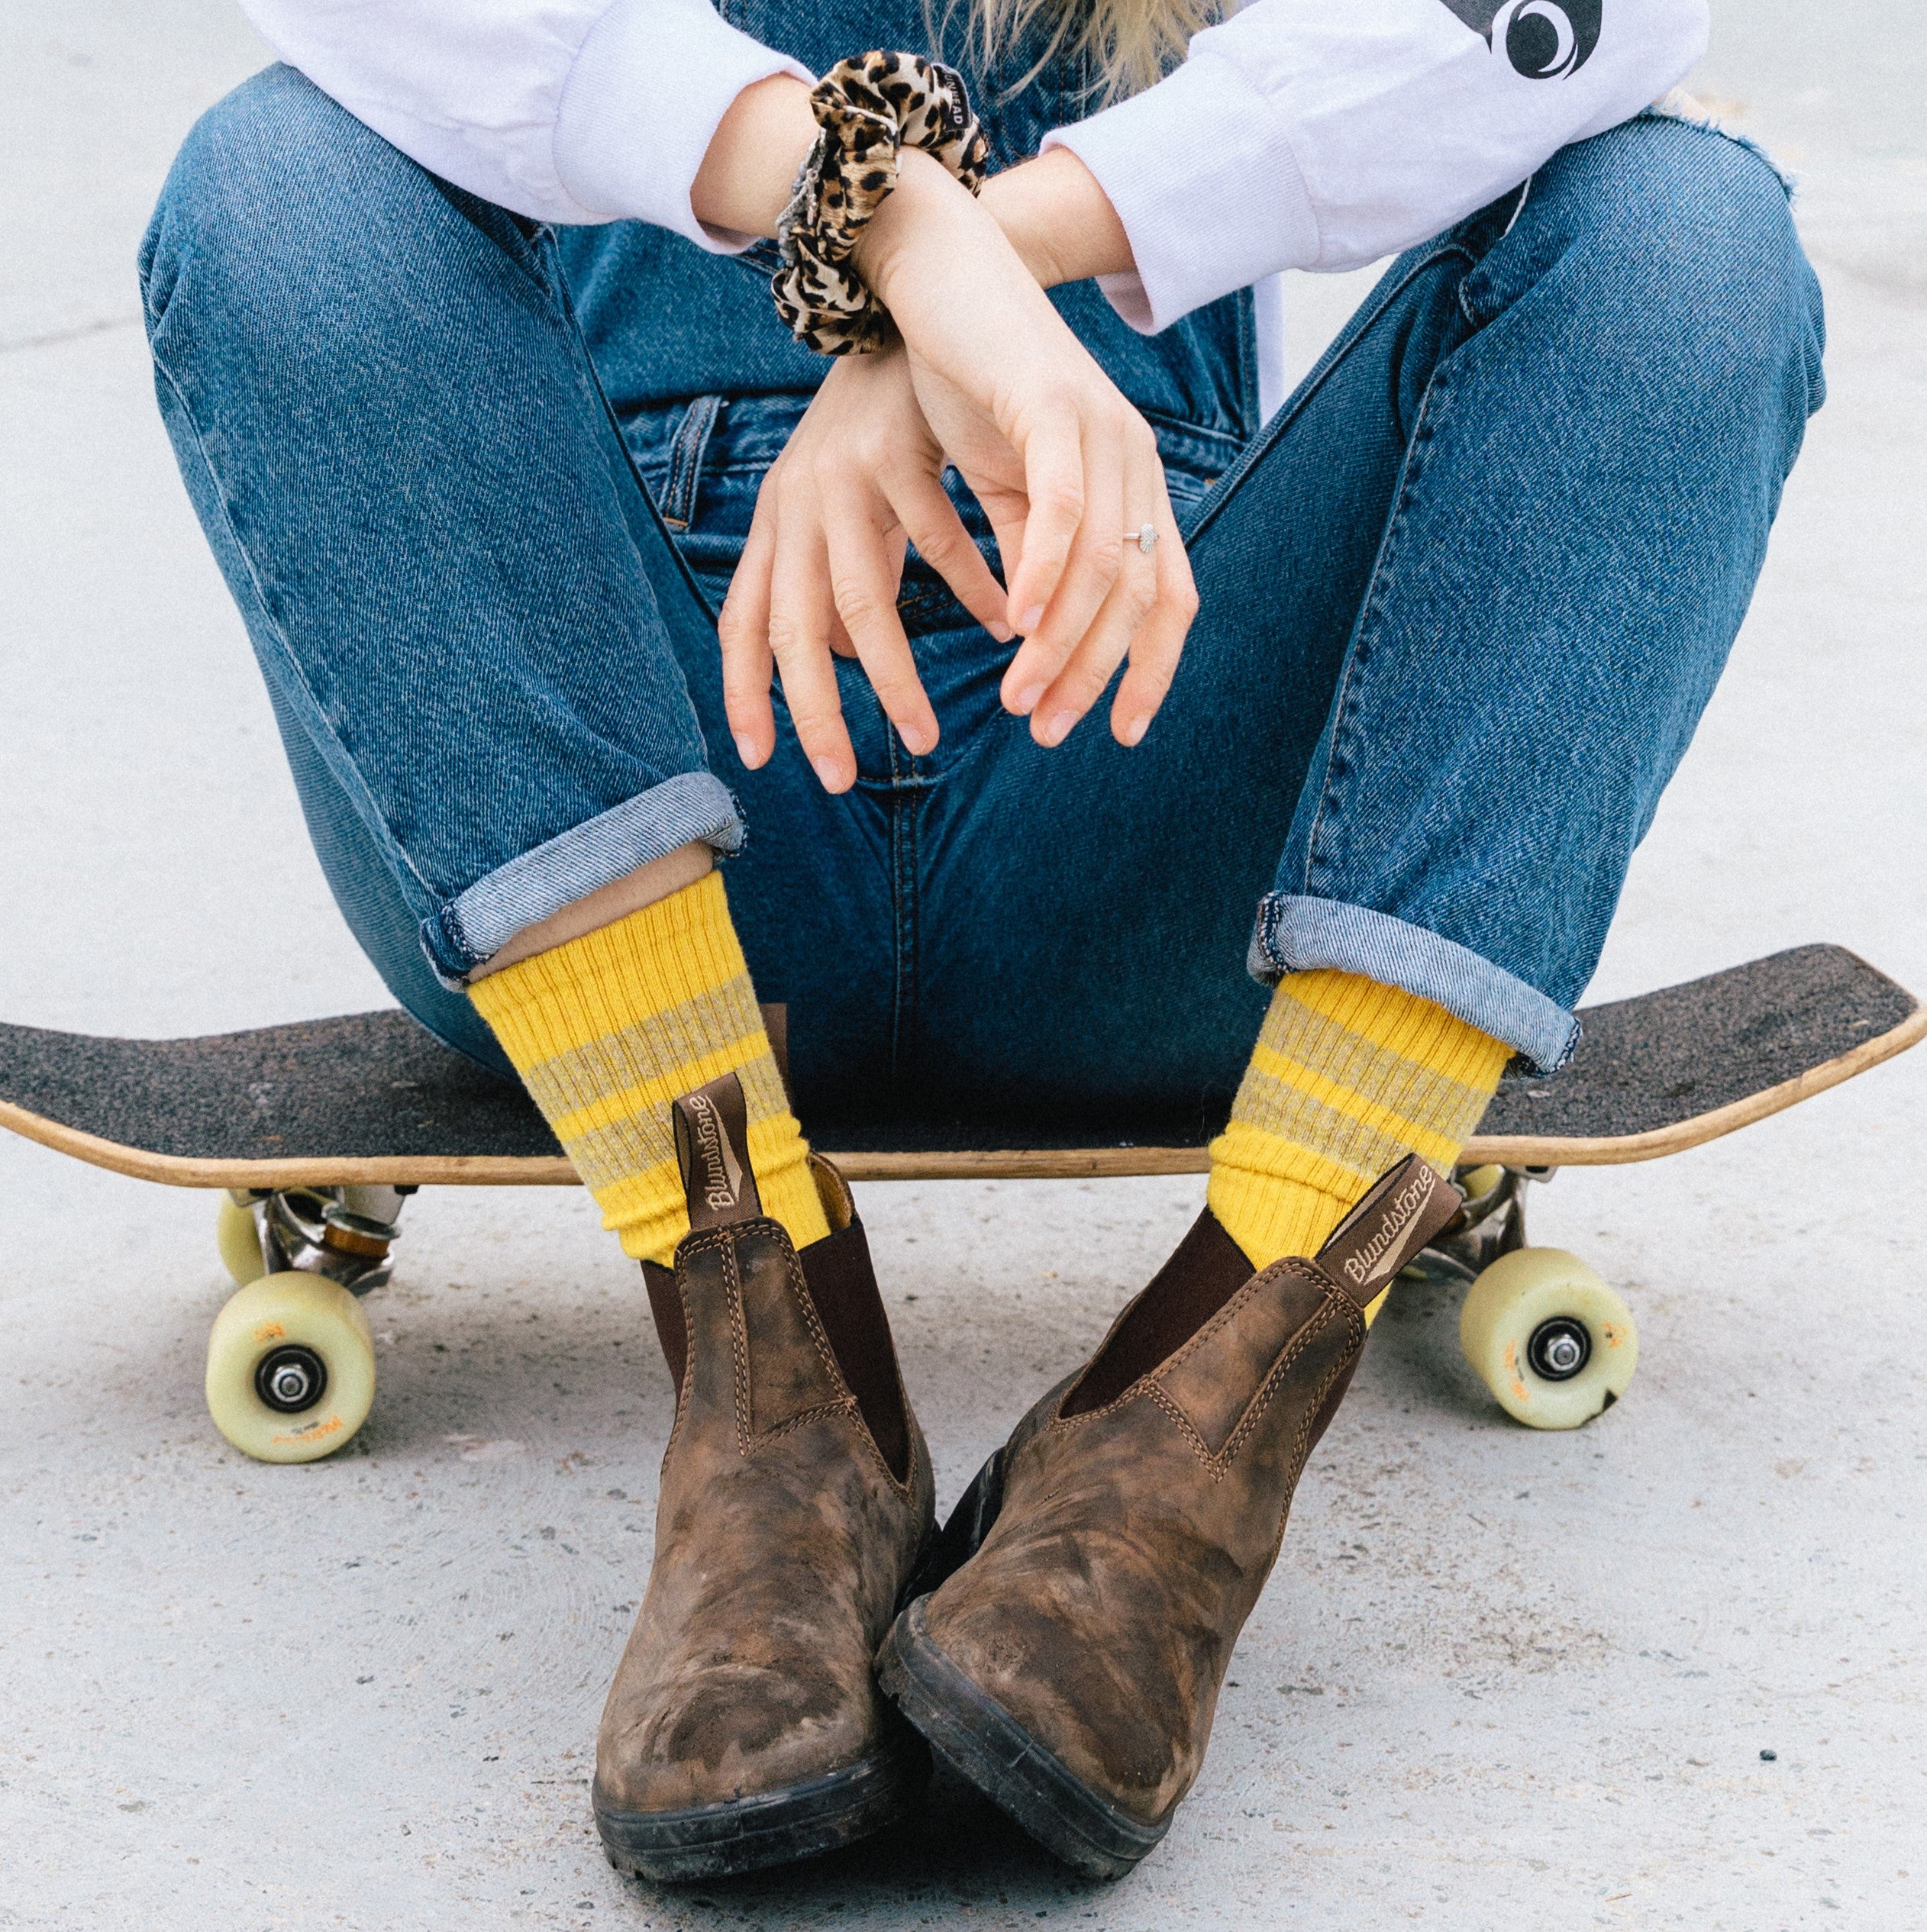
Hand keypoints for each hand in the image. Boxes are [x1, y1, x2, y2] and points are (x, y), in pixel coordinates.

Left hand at [717, 345, 1013, 789]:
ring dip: (892, 678)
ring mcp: (842, 474)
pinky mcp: (898, 447)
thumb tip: (850, 659)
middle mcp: (796, 502)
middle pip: (791, 629)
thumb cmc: (883, 426)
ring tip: (925, 734)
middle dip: (812, 715)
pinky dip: (968, 591)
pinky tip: (1001, 629)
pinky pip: (934, 538)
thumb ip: (853, 578)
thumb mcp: (852, 508)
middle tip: (841, 779)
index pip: (743, 620)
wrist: (909, 305)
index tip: (760, 756)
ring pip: (857, 600)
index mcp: (779, 521)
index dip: (742, 690)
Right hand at [858, 153, 1197, 751]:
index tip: (1115, 732)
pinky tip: (1019, 625)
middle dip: (1094, 674)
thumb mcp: (1004, 484)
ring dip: (1062, 643)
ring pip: (1103, 563)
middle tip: (1045, 729)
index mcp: (1131, 481)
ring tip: (1019, 699)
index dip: (1150, 669)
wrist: (941, 273)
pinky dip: (1045, 573)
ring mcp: (1102, 429)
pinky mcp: (1055, 404)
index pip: (1168, 595)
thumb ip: (1029, 551)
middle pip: (1137, 595)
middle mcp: (1134, 459)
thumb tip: (1035, 630)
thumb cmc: (968, 378)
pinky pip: (1063, 506)